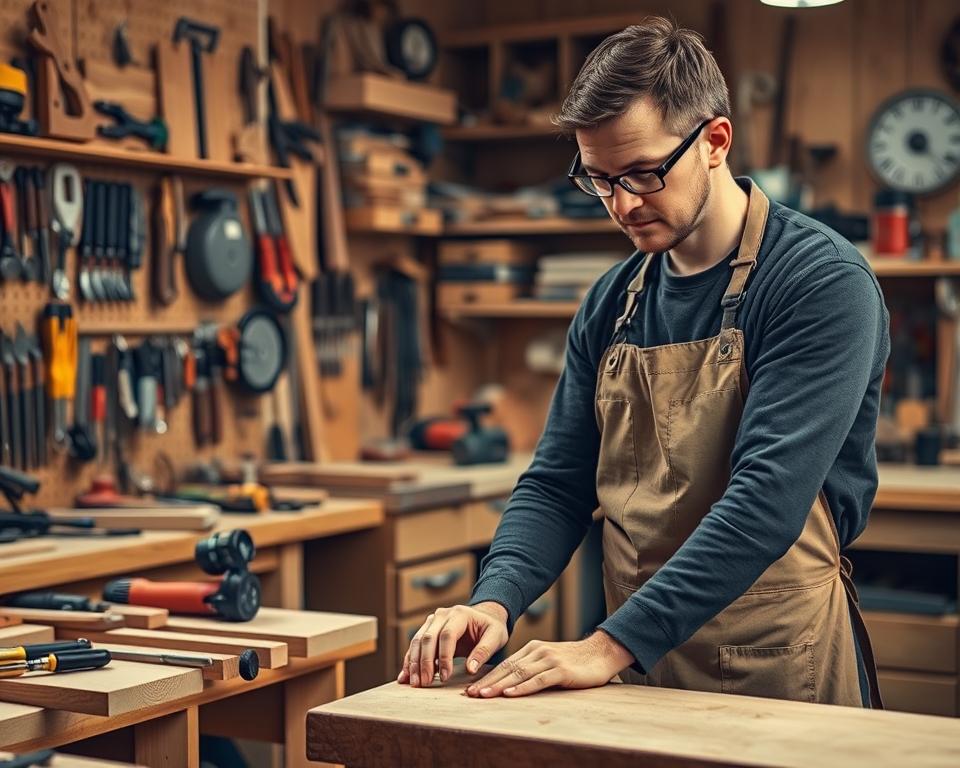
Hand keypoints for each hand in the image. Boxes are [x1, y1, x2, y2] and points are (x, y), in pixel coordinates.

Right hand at [398, 601, 508, 686]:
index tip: (445, 677)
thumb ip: (484, 652)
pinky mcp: (427, 629)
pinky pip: (415, 645)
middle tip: (424, 684)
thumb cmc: (490, 628)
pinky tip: (405, 676)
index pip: (447, 635)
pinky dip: (409, 660)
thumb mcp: (496, 637)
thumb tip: (471, 669)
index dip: (444, 657)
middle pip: (428, 638)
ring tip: (415, 683)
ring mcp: (432, 621)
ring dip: (414, 663)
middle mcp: (442, 615)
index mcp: (460, 614)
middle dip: (425, 662)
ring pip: (417, 641)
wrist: (484, 616)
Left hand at [465, 630, 632, 698]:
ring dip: (499, 686)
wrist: (601, 653)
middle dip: (488, 682)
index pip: (505, 665)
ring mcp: (549, 660)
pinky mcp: (561, 670)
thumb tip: (511, 681)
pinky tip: (510, 694)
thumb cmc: (575, 661)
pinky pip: (538, 680)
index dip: (488, 677)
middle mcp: (537, 652)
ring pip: (519, 674)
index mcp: (532, 649)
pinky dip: (522, 688)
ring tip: (483, 696)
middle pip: (507, 669)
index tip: (471, 688)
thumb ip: (533, 667)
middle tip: (470, 694)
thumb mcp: (549, 661)